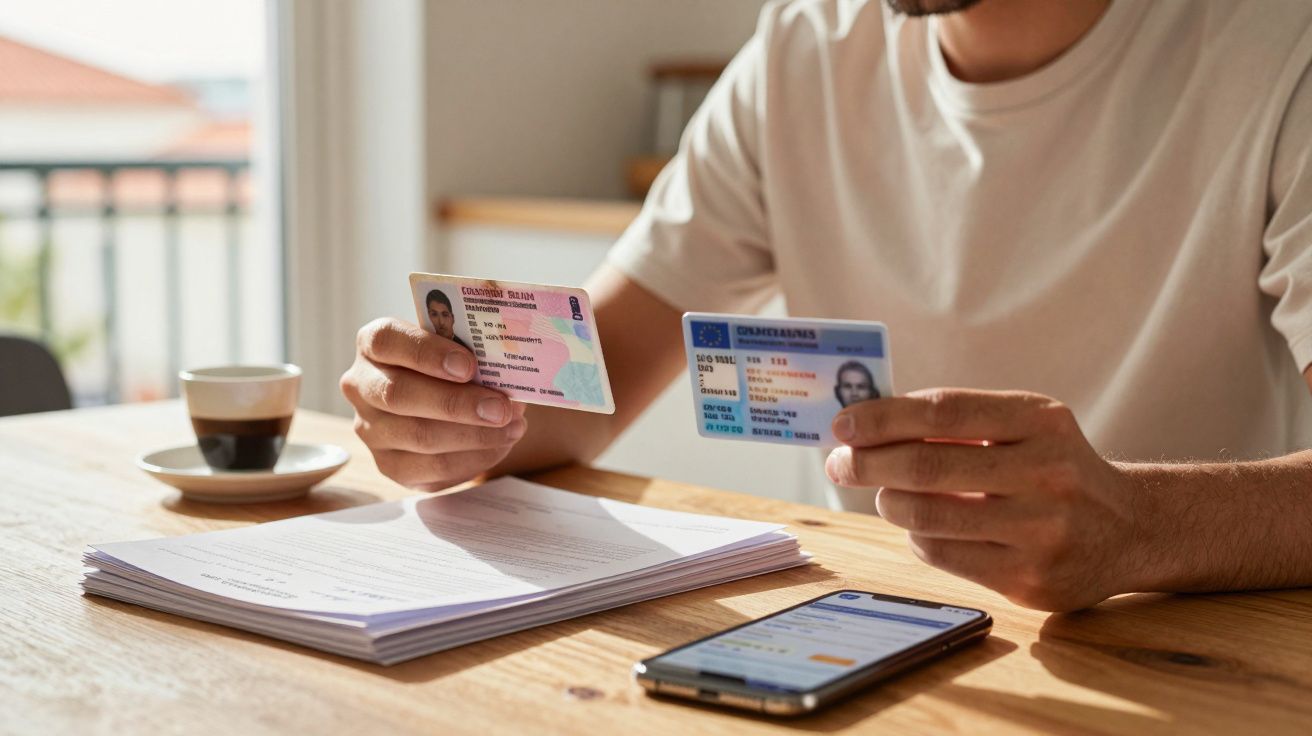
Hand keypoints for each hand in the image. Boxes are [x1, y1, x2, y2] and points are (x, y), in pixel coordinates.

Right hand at [340, 318, 526, 490]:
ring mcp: (370, 429)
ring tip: (512, 426)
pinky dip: (474, 458)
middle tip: (502, 407)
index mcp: (373, 345)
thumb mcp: (456, 346)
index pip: (385, 341)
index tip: (469, 366)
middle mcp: (361, 386)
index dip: (426, 353)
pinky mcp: (389, 465)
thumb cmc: (452, 363)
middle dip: (457, 404)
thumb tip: (508, 372)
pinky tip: (500, 445)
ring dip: (474, 435)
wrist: (447, 401)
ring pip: (418, 436)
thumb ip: (470, 350)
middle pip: (398, 395)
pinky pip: (432, 468)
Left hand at [825, 388, 1143, 611]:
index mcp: (1041, 421)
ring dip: (889, 503)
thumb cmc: (1054, 467)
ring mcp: (1041, 532)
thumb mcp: (1025, 426)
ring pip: (927, 518)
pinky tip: (925, 526)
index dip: (882, 419)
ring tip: (887, 494)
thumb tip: (866, 426)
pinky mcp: (1030, 580)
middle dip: (868, 464)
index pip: (943, 413)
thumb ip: (958, 420)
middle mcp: (1047, 473)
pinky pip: (943, 554)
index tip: (842, 426)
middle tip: (839, 463)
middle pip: (926, 468)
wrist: (1131, 530)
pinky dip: (918, 537)